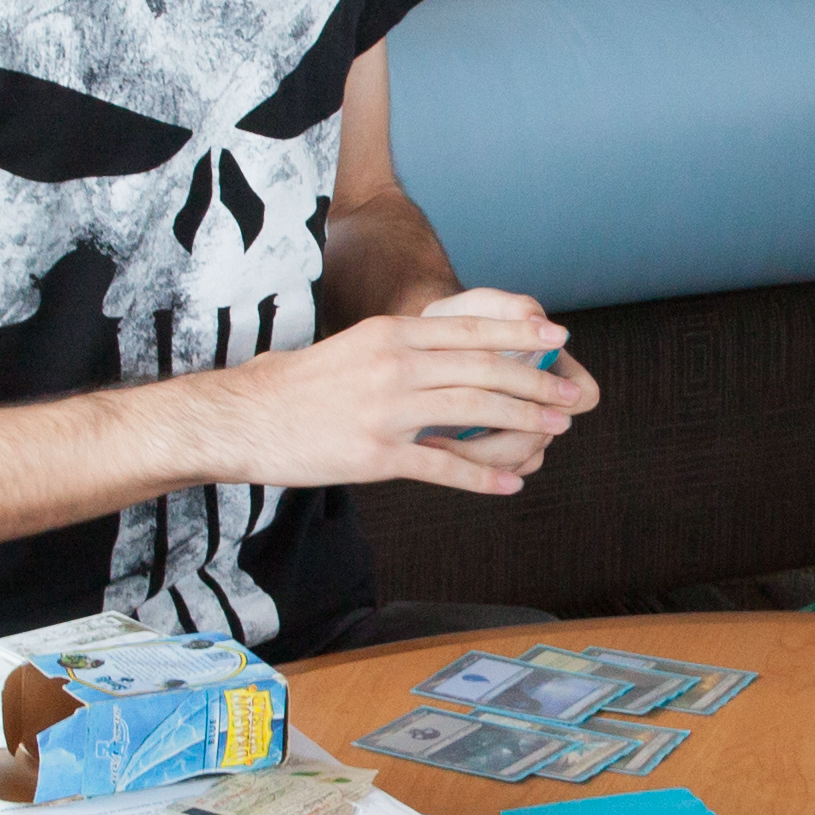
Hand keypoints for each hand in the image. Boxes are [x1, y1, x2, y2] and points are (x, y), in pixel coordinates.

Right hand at [226, 303, 591, 493]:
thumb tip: (452, 355)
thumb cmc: (299, 385)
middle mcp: (394, 365)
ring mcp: (386, 411)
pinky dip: (482, 477)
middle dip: (536, 382)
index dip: (520, 334)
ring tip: (556, 430)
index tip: (557, 337)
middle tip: (571, 395)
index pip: (470, 329)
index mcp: (390, 334)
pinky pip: (442, 467)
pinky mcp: (374, 455)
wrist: (243, 416)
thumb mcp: (355, 347)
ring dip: (524, 422)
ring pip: (474, 411)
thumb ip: (402, 348)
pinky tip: (511, 484)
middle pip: (483, 369)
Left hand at [396, 285, 599, 474]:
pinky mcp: (496, 450)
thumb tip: (536, 321)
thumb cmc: (459, 319)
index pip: (584, 395)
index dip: (563, 399)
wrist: (422, 345)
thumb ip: (509, 307)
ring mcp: (523, 431)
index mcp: (554, 368)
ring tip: (433, 444)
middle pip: (545, 434)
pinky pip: (495, 472)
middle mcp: (545, 404)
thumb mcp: (480, 305)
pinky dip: (465, 467)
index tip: (520, 391)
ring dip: (480, 457)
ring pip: (521, 459)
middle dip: (508, 434)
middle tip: (463, 427)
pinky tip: (429, 450)